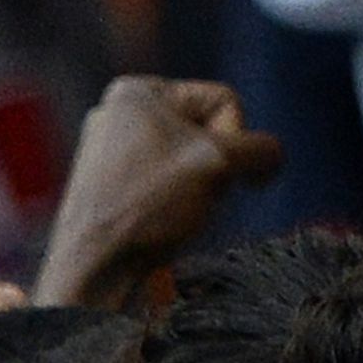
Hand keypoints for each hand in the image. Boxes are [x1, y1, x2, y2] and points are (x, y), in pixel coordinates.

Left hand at [37, 76, 281, 307]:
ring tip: (174, 216)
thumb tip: (271, 158)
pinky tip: (162, 228)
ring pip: (191, 165)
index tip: (211, 172)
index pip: (224, 101)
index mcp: (135, 91)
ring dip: (200, 192)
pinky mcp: (110, 190)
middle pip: (206, 134)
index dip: (233, 140)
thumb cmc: (146, 208)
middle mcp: (116, 115)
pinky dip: (178, 208)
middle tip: (190, 198)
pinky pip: (168, 189)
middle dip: (214, 169)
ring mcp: (110, 153)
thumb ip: (262, 149)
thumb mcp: (220, 164)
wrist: (92, 271)